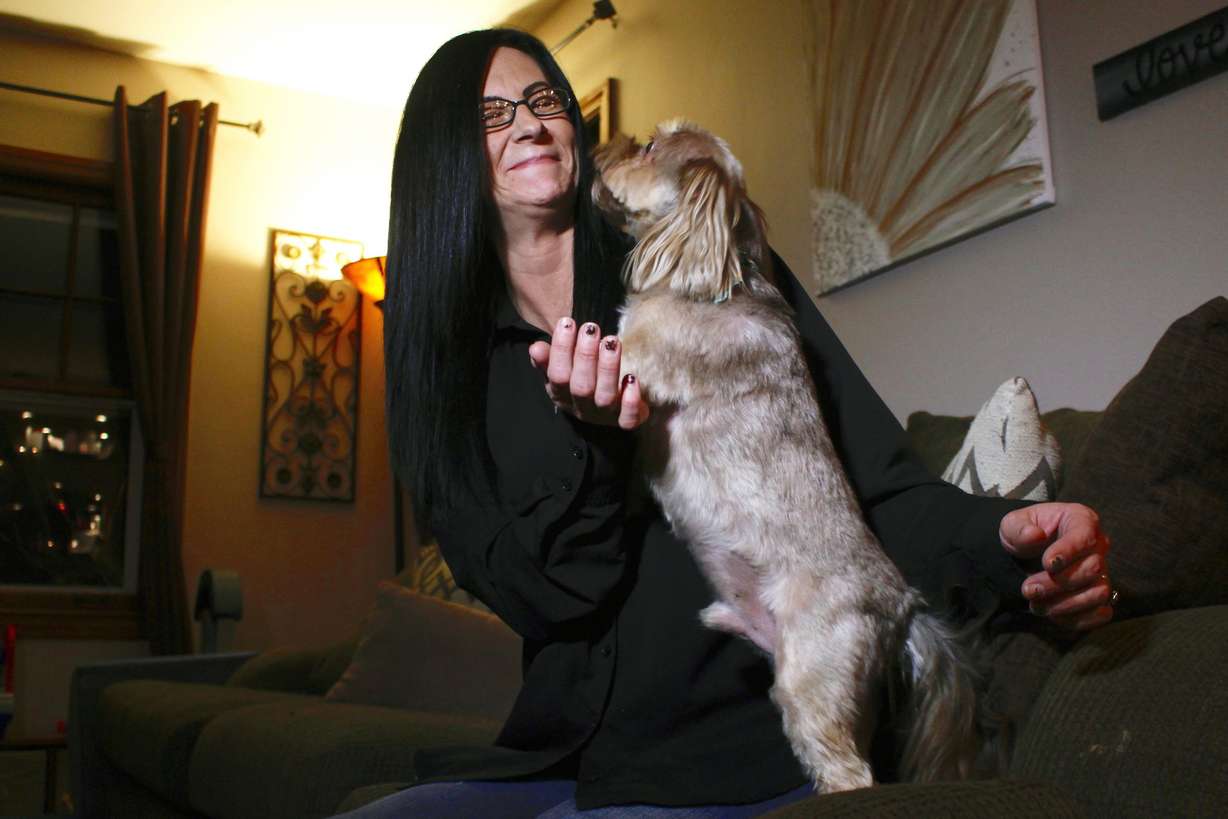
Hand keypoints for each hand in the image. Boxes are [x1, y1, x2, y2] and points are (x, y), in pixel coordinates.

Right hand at [529, 317, 648, 429]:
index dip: (561, 350)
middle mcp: (581, 408)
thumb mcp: (563, 369)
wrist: (610, 407)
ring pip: (605, 397)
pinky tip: (632, 378)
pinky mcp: (626, 421)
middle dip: (585, 356)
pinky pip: (627, 419)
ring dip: (608, 368)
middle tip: (591, 328)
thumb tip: (535, 347)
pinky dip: (630, 401)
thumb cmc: (583, 379)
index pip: (557, 375)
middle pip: (581, 387)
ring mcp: (603, 416)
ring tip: (612, 342)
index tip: (567, 323)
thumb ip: (549, 358)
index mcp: (561, 395)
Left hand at [1000, 502, 1115, 630]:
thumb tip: (1035, 536)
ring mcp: (1101, 572)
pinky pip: (1101, 613)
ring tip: (1037, 605)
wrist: (1027, 554)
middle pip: (1093, 568)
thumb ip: (1019, 527)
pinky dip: (1077, 619)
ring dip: (1066, 604)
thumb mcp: (1012, 524)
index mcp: (1080, 520)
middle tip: (1029, 589)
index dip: (1068, 551)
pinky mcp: (1098, 596)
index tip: (1046, 563)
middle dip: (1058, 583)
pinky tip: (1053, 615)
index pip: (1085, 535)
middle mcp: (1098, 546)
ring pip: (1099, 593)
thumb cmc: (1024, 533)